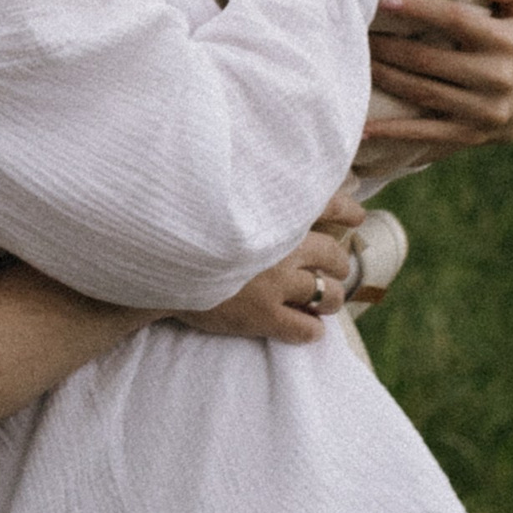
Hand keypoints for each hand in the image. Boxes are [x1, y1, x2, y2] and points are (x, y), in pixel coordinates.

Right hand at [174, 190, 364, 345]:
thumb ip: (250, 192)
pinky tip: (307, 328)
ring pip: (329, 296)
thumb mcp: (222, 195)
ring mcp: (276, 283)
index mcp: (275, 212)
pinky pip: (308, 330)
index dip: (347, 211)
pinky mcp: (264, 316)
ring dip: (331, 299)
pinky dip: (312, 330)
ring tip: (324, 301)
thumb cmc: (185, 224)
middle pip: (334, 256)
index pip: (328, 204)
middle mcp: (284, 245)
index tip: (356, 216)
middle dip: (338, 265)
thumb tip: (272, 182)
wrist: (157, 260)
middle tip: (334, 270)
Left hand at [366, 0, 512, 155]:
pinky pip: (425, 133)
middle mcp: (497, 77)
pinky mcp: (468, 135)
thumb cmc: (510, 47)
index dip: (418, 10)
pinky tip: (362, 128)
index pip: (455, 20)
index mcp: (506, 42)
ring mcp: (483, 111)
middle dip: (388, 47)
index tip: (383, 0)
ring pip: (421, 92)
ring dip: (384, 78)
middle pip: (428, 59)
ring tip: (357, 63)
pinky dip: (392, 131)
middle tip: (358, 34)